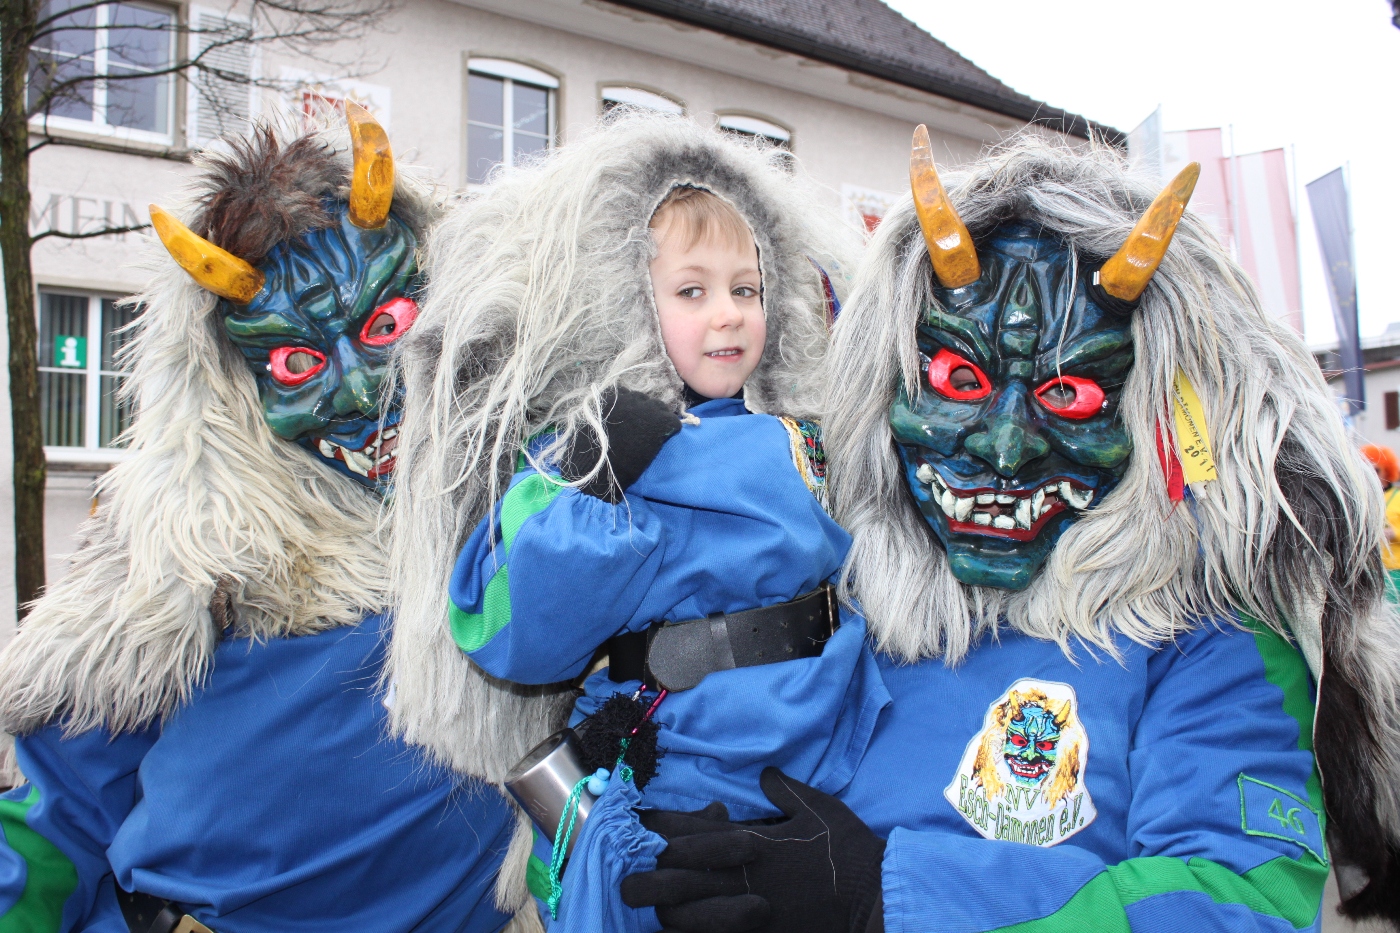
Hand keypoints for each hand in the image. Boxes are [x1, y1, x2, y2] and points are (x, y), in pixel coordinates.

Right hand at [559, 386, 680, 502]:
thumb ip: (603, 414)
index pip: (628, 395)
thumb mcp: (591, 423)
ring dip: (658, 420)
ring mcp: (646, 409)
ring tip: (653, 437)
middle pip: (645, 401)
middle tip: (641, 432)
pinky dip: (671, 431)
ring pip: (661, 409)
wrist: (597, 469)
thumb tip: (612, 416)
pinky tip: (662, 441)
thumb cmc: (589, 452)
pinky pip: (673, 422)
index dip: (630, 410)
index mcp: (611, 395)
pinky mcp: (659, 422)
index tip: (628, 424)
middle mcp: (630, 397)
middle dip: (645, 414)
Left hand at [622, 769, 885, 932]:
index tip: (634, 823)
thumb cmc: (849, 851)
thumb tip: (764, 774)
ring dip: (663, 909)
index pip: (691, 829)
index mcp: (752, 840)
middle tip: (625, 878)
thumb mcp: (820, 809)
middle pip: (677, 874)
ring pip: (686, 913)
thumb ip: (786, 791)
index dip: (658, 826)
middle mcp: (741, 875)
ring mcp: (746, 910)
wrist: (876, 900)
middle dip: (645, 875)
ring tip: (648, 908)